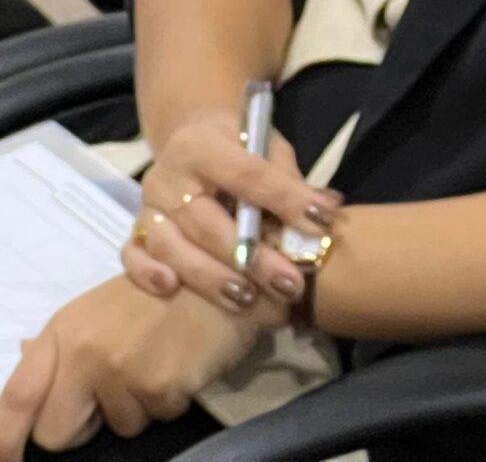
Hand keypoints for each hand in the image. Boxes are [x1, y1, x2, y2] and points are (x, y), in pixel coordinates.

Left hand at [0, 275, 272, 458]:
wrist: (232, 273)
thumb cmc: (167, 288)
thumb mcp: (104, 306)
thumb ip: (65, 341)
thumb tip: (25, 356)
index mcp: (65, 330)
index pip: (14, 399)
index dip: (2, 441)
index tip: (6, 460)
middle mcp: (84, 352)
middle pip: (56, 432)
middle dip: (82, 425)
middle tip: (111, 396)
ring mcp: (122, 372)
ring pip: (117, 426)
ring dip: (138, 406)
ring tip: (161, 362)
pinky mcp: (161, 387)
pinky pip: (158, 417)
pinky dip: (171, 398)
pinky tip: (184, 363)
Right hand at [130, 106, 337, 315]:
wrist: (194, 140)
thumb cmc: (241, 147)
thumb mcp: (268, 148)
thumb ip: (287, 179)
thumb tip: (325, 211)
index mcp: (204, 146)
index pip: (247, 174)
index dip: (285, 199)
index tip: (321, 222)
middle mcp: (168, 177)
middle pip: (206, 222)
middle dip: (251, 257)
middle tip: (288, 283)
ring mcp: (147, 206)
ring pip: (171, 246)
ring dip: (210, 278)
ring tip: (247, 299)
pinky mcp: (134, 231)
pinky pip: (132, 256)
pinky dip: (147, 275)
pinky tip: (172, 291)